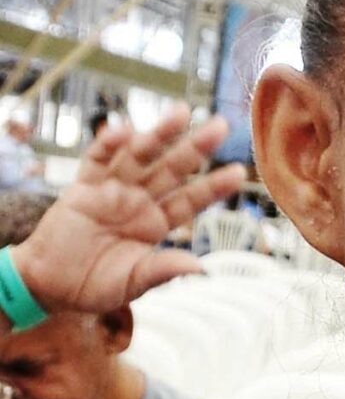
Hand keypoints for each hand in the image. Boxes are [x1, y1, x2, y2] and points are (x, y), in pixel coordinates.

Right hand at [12, 109, 243, 313]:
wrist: (51, 285)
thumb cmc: (95, 286)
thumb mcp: (133, 283)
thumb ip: (161, 270)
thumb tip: (199, 268)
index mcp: (156, 225)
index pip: (190, 201)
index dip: (213, 187)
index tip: (239, 172)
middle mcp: (138, 202)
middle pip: (172, 170)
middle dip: (195, 148)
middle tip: (221, 126)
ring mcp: (111, 191)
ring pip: (139, 157)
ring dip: (159, 135)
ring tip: (181, 112)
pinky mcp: (83, 187)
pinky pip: (97, 161)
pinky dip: (108, 145)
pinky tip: (126, 131)